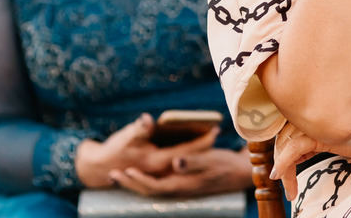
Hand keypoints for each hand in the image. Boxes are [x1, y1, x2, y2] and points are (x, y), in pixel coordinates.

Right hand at [75, 114, 217, 187]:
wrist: (100, 167)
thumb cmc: (116, 149)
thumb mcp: (126, 136)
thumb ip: (139, 129)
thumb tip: (146, 120)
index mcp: (156, 163)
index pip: (187, 152)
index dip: (202, 141)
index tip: (215, 129)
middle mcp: (161, 172)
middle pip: (190, 159)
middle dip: (205, 147)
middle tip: (217, 132)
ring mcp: (161, 174)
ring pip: (186, 164)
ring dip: (198, 152)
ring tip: (210, 137)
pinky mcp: (158, 173)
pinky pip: (179, 165)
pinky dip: (189, 155)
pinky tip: (197, 143)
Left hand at [110, 148, 251, 196]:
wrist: (239, 173)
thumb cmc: (225, 163)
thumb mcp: (211, 160)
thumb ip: (192, 162)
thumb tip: (175, 163)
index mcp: (183, 184)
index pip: (155, 186)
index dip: (139, 180)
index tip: (125, 171)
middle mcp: (179, 190)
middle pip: (149, 190)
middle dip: (129, 184)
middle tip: (112, 175)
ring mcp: (180, 189)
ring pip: (152, 189)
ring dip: (135, 183)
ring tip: (119, 175)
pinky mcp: (182, 185)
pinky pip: (159, 186)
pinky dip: (146, 181)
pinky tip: (139, 175)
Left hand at [271, 111, 350, 199]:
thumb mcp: (334, 139)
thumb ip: (315, 141)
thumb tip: (296, 156)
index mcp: (312, 113)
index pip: (285, 133)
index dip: (281, 154)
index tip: (284, 174)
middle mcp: (309, 114)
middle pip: (281, 140)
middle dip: (281, 165)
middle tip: (288, 186)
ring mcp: (312, 122)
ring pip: (283, 146)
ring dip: (283, 171)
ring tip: (290, 189)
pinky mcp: (317, 134)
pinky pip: (291, 150)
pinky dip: (284, 165)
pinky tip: (283, 177)